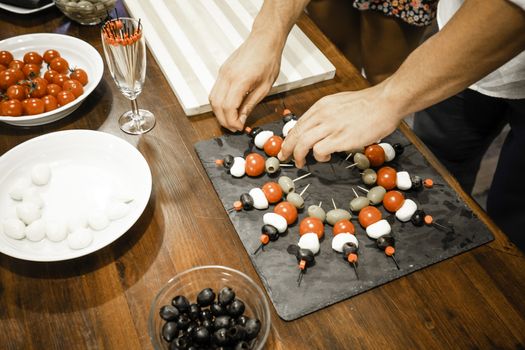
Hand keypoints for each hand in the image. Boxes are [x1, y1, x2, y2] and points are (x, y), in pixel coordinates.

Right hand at [209, 34, 282, 131]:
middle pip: (217, 105)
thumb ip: (250, 104)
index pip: (228, 107)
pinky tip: (229, 108)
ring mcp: (222, 73)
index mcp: (240, 80)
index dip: (232, 121)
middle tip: (235, 127)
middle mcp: (227, 77)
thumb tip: (242, 119)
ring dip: (219, 112)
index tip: (240, 127)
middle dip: (224, 120)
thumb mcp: (264, 87)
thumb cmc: (268, 60)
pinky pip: (215, 91)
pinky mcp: (222, 71)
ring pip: (212, 99)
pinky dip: (219, 103)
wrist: (264, 40)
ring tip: (231, 120)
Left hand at [278, 85, 402, 167]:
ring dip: (298, 155)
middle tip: (284, 157)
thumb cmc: (368, 104)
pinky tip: (326, 157)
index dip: (289, 137)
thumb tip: (319, 127)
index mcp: (322, 106)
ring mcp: (331, 126)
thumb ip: (327, 114)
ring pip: (303, 143)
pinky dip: (319, 157)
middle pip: (296, 134)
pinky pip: (319, 150)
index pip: (298, 123)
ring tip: (301, 162)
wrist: (386, 102)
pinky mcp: (340, 138)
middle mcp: (322, 115)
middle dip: (287, 148)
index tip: (286, 146)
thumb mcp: (340, 103)